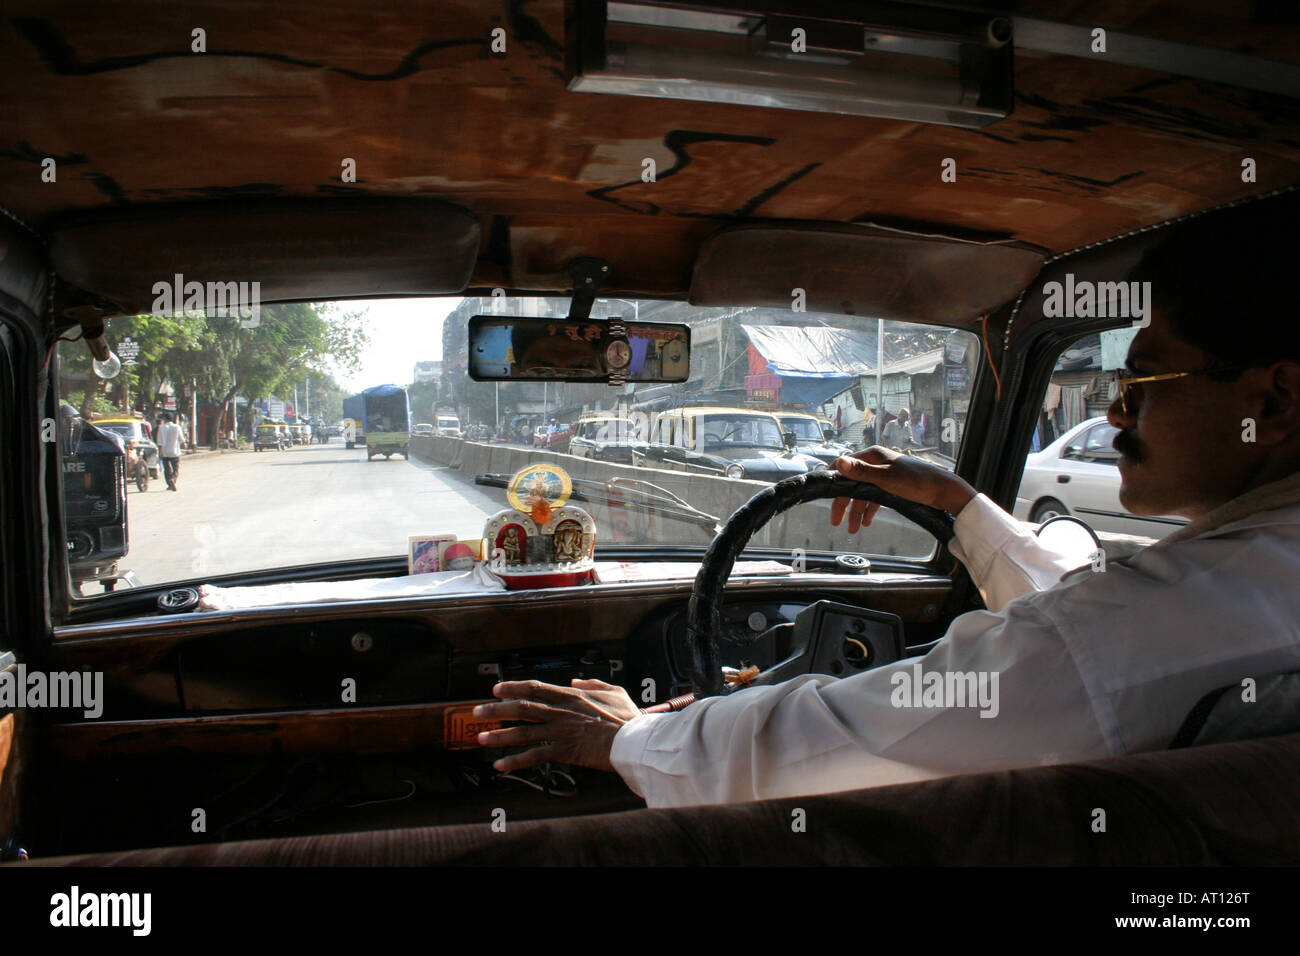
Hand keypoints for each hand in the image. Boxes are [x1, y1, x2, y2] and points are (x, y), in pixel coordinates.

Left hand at [472, 678, 642, 773]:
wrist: (634, 740)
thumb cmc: (628, 718)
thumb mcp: (614, 691)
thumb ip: (593, 683)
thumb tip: (576, 680)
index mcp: (572, 695)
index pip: (535, 688)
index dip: (512, 687)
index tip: (496, 689)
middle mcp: (561, 711)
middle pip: (521, 708)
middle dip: (496, 710)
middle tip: (477, 713)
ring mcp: (561, 731)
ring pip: (523, 731)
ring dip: (499, 736)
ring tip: (481, 739)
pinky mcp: (564, 751)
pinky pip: (535, 756)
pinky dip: (516, 761)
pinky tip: (501, 765)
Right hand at [830, 445, 975, 531]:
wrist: (943, 490)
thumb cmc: (916, 481)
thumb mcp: (885, 478)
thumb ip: (861, 472)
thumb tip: (838, 463)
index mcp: (872, 456)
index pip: (845, 465)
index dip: (833, 480)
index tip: (824, 495)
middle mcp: (876, 463)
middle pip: (853, 483)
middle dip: (844, 503)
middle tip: (836, 521)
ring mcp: (885, 475)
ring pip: (864, 493)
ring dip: (857, 511)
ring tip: (854, 529)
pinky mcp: (893, 486)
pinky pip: (875, 497)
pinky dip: (870, 509)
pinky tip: (868, 521)